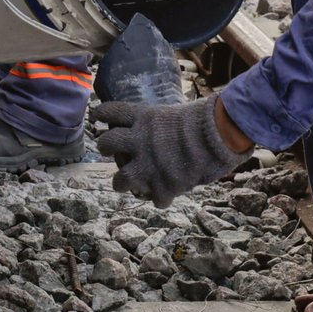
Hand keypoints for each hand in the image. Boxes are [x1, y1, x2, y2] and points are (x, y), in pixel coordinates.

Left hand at [95, 96, 251, 207]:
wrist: (216, 136)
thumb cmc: (203, 119)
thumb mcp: (176, 112)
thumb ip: (161, 124)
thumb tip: (162, 130)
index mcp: (143, 118)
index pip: (111, 112)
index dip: (101, 114)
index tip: (96, 116)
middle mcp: (138, 141)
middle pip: (107, 143)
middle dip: (105, 147)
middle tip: (109, 150)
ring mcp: (147, 166)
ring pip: (120, 179)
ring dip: (121, 181)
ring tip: (123, 183)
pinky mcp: (160, 186)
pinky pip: (154, 199)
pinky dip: (160, 197)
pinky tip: (165, 195)